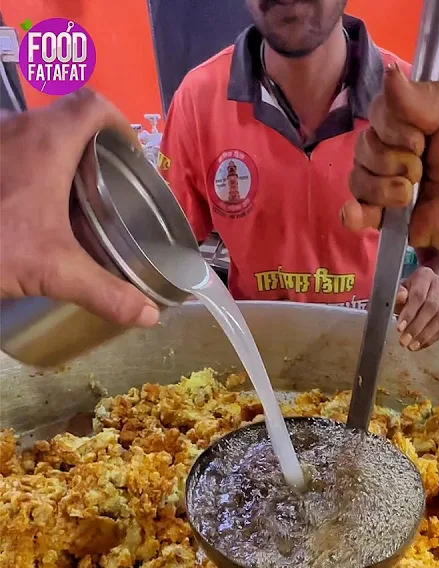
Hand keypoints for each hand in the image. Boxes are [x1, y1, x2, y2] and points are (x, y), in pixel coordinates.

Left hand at [0, 90, 158, 325]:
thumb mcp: (51, 270)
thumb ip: (104, 291)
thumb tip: (149, 316)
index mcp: (47, 141)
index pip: (93, 105)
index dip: (117, 122)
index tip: (126, 153)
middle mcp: (13, 126)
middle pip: (60, 121)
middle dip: (82, 150)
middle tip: (95, 189)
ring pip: (25, 136)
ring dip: (44, 160)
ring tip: (53, 202)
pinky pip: (1, 151)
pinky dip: (14, 169)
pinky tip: (13, 206)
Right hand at [343, 64, 438, 261]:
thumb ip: (422, 93)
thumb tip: (388, 71)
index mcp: (406, 118)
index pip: (376, 111)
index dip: (392, 125)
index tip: (422, 138)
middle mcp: (391, 147)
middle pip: (364, 142)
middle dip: (393, 157)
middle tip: (423, 167)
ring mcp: (384, 181)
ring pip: (358, 174)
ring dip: (385, 184)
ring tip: (412, 193)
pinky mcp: (382, 214)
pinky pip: (352, 210)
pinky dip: (354, 212)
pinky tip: (358, 214)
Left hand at [395, 266, 438, 349]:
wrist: (429, 286)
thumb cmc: (410, 289)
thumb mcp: (401, 288)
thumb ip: (398, 294)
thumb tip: (400, 297)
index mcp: (425, 276)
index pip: (419, 295)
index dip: (409, 312)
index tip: (399, 327)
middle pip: (431, 307)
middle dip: (416, 327)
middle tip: (404, 341)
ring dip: (425, 334)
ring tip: (412, 346)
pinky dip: (431, 339)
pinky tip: (420, 346)